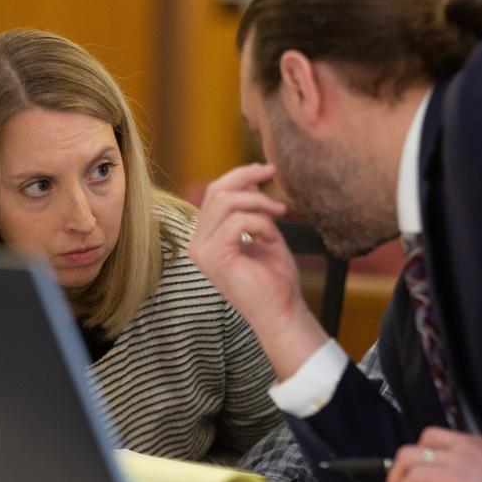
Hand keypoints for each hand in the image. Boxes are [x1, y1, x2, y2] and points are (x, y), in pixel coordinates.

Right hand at [188, 163, 327, 377]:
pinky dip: (261, 223)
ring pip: (226, 202)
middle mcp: (198, 244)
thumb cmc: (276, 278)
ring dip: (260, 202)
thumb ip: (253, 208)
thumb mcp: (264, 232)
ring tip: (281, 214)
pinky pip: (237, 221)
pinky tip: (271, 238)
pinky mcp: (214, 256)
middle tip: (274, 174)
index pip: (215, 193)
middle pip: (216, 191)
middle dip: (248, 178)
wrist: (283, 311)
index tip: (268, 169)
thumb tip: (251, 179)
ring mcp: (202, 251)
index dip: (241, 175)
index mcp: (206, 238)